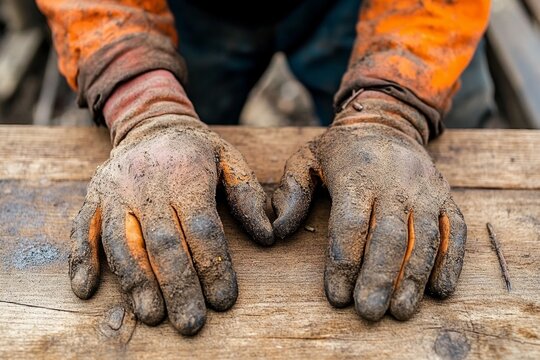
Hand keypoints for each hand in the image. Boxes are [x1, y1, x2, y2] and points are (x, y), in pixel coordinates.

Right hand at [69, 71, 272, 334]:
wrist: (150, 121)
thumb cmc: (195, 149)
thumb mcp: (228, 159)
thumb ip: (247, 195)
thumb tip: (268, 236)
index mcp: (186, 177)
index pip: (202, 229)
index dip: (214, 266)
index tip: (224, 300)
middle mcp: (147, 187)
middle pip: (163, 243)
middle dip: (178, 286)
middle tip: (190, 323)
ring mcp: (115, 192)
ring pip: (122, 242)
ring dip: (135, 281)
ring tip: (151, 315)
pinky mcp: (93, 197)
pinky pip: (82, 229)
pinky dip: (81, 259)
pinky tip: (86, 289)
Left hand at [272, 91, 465, 320]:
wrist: (386, 122)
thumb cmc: (341, 151)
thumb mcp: (306, 159)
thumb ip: (291, 192)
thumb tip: (277, 231)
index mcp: (357, 177)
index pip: (350, 226)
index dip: (344, 264)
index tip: (337, 297)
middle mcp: (395, 184)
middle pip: (389, 238)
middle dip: (379, 279)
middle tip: (368, 312)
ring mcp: (425, 190)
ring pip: (423, 239)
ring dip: (414, 278)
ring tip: (400, 311)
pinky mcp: (445, 196)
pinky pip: (453, 231)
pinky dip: (450, 261)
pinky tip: (438, 290)